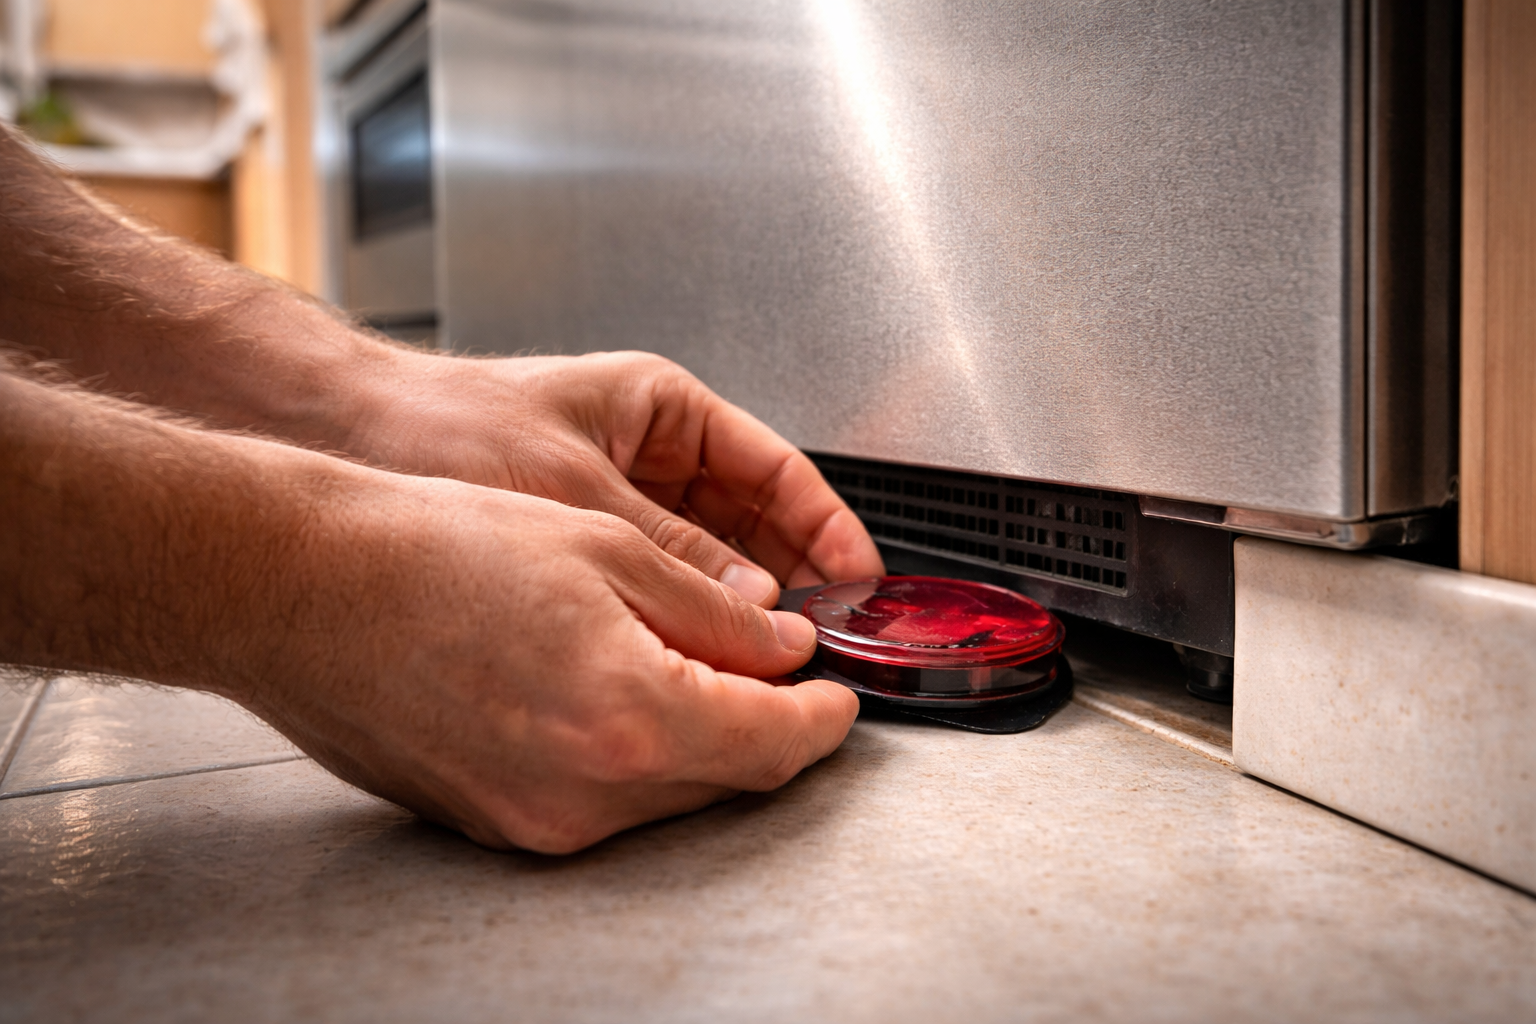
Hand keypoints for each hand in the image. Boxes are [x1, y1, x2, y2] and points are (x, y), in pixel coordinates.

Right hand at [236, 467, 857, 852]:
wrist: (301, 588)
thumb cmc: (433, 549)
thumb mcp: (605, 549)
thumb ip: (714, 612)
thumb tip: (780, 649)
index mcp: (630, 717)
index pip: (775, 743)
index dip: (822, 717)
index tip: (837, 695)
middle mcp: (585, 793)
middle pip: (726, 779)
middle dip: (766, 727)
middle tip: (774, 672)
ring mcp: (534, 820)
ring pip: (666, 796)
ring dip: (698, 741)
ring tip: (686, 666)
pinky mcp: (494, 823)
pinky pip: (599, 802)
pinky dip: (632, 755)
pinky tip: (612, 693)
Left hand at [343, 350, 884, 603]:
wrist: (341, 439)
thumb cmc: (443, 424)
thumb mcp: (574, 489)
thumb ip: (671, 552)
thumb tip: (754, 611)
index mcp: (662, 408)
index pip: (776, 470)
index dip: (828, 526)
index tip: (862, 579)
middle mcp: (650, 454)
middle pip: (754, 521)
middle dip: (794, 577)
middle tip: (829, 635)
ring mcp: (621, 500)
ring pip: (711, 560)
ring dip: (743, 606)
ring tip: (775, 656)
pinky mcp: (587, 546)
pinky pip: (660, 586)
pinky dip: (685, 619)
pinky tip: (700, 658)